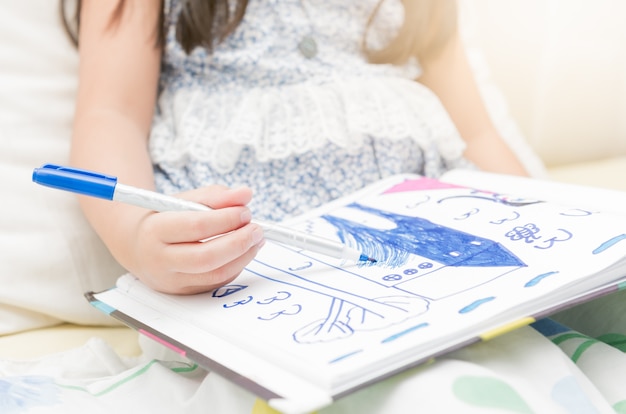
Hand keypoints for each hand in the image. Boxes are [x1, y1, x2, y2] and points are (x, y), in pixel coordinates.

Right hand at [121, 185, 263, 294]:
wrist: (137, 246)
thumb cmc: (165, 218)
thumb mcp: (185, 200)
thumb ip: (216, 196)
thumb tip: (245, 194)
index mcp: (155, 230)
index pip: (195, 226)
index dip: (225, 219)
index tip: (245, 211)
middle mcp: (160, 259)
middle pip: (206, 257)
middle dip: (238, 242)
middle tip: (257, 229)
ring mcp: (171, 280)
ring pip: (214, 275)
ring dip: (242, 257)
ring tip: (256, 240)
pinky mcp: (183, 292)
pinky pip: (216, 283)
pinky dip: (235, 267)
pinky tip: (244, 252)